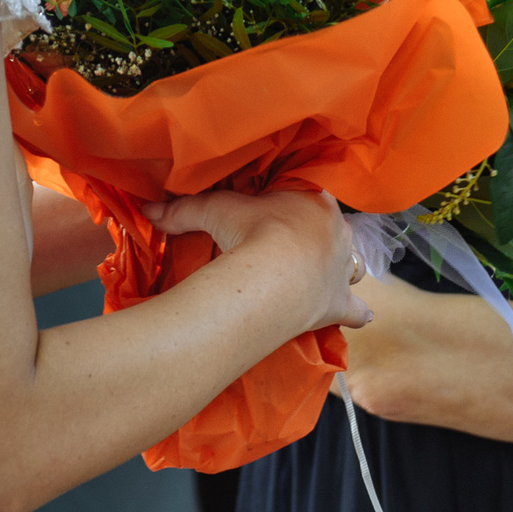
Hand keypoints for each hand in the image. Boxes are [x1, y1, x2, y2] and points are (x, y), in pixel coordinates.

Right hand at [149, 189, 370, 333]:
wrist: (274, 277)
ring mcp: (343, 270)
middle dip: (319, 236)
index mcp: (316, 203)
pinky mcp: (340, 304)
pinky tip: (362, 317)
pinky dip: (357, 313)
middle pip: (332, 230)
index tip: (284, 211)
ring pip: (352, 266)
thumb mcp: (216, 211)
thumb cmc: (253, 233)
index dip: (299, 202)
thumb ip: (185, 208)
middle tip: (295, 244)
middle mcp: (338, 234)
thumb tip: (150, 210)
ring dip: (341, 269)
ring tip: (323, 274)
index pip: (312, 194)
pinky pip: (356, 310)